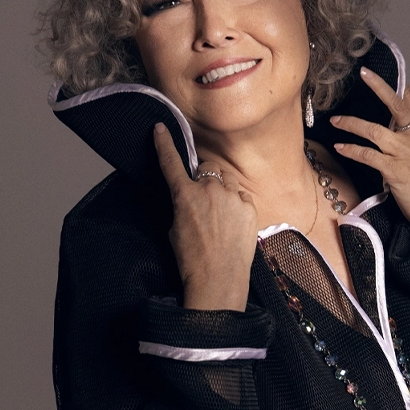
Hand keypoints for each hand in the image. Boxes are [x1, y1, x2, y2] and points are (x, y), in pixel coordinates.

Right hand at [154, 122, 256, 311]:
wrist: (218, 280)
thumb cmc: (193, 260)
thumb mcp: (175, 228)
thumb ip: (183, 205)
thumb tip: (190, 198)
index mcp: (185, 195)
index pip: (171, 162)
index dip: (164, 143)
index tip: (160, 129)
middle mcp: (209, 190)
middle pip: (207, 169)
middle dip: (204, 179)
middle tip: (203, 202)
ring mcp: (232, 197)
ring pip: (226, 179)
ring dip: (221, 189)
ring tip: (219, 215)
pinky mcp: (249, 208)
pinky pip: (241, 195)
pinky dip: (236, 203)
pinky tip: (232, 222)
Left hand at [330, 68, 409, 238]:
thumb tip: (396, 126)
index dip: (395, 84)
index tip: (379, 73)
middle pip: (397, 104)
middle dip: (379, 86)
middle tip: (364, 73)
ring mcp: (406, 152)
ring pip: (375, 130)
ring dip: (352, 124)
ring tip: (336, 120)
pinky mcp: (396, 170)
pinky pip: (368, 155)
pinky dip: (352, 150)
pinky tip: (341, 147)